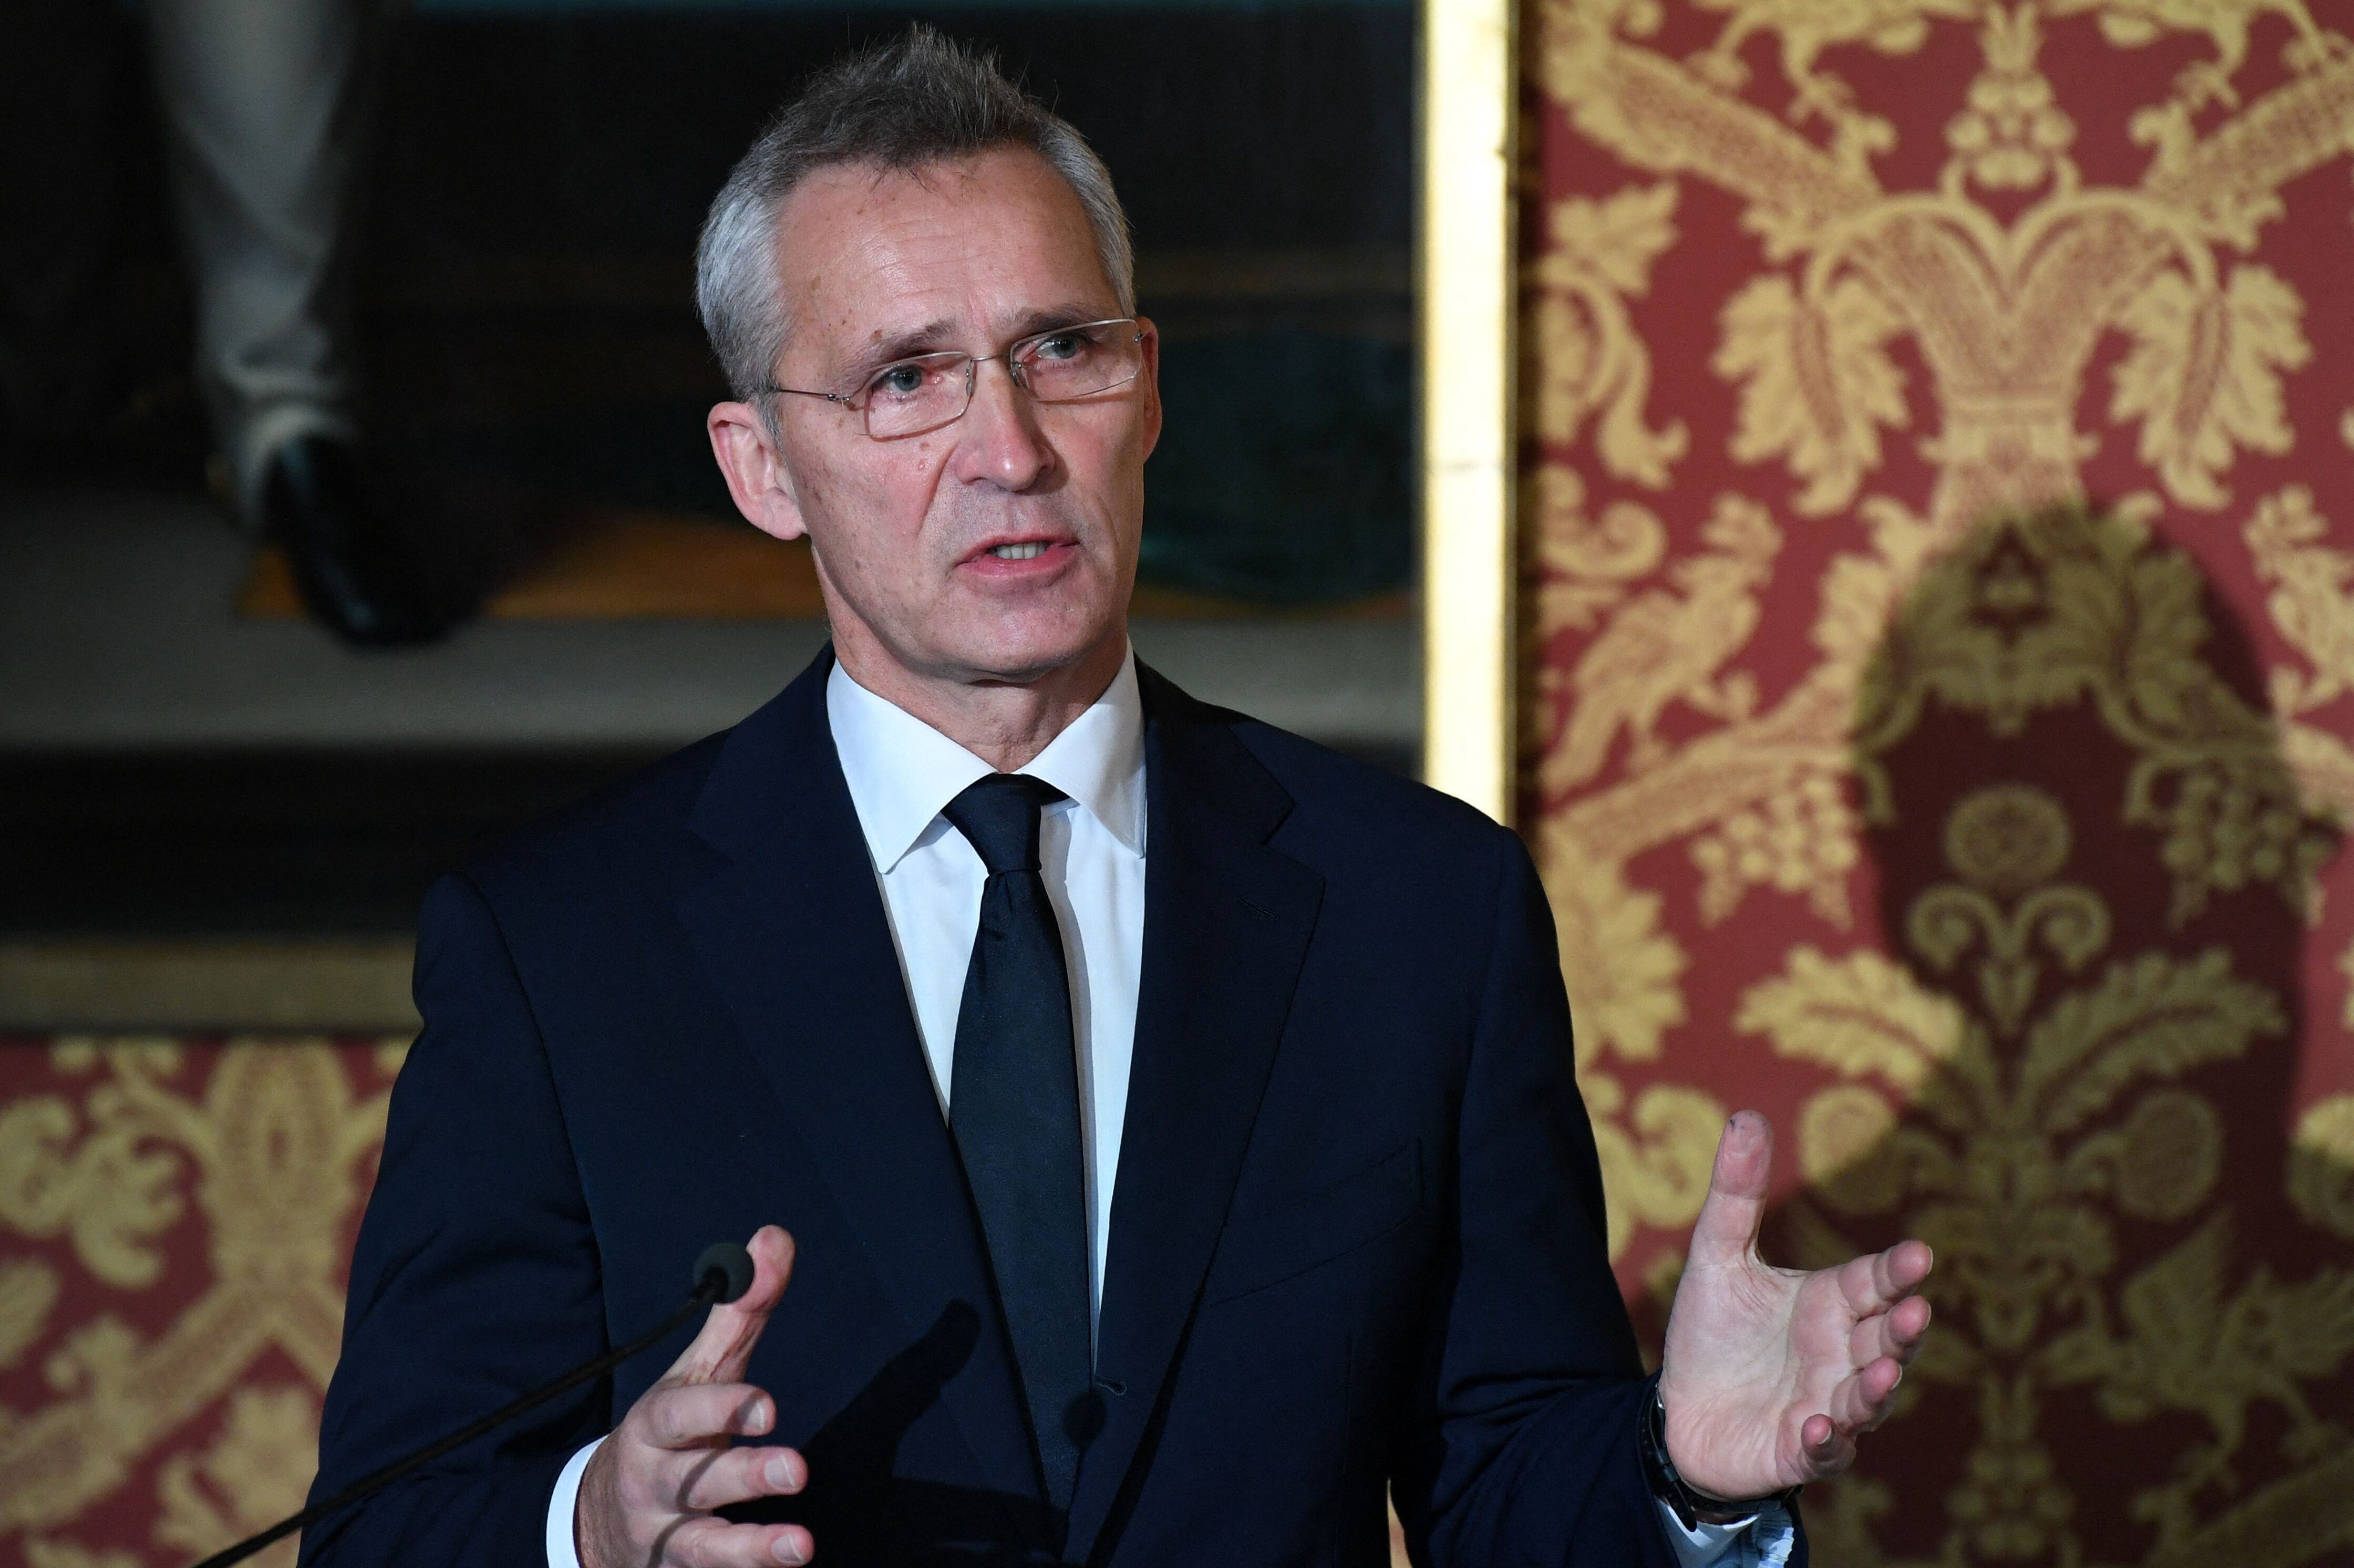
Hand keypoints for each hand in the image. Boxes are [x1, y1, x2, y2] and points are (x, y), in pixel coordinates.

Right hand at [576, 1226, 812, 1567]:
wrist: (598, 1516)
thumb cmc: (672, 1430)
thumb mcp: (700, 1371)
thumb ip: (741, 1311)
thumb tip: (776, 1236)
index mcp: (656, 1424)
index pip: (682, 1415)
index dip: (722, 1409)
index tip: (768, 1407)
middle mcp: (654, 1479)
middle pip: (696, 1479)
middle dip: (745, 1474)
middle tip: (797, 1469)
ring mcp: (664, 1533)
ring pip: (702, 1544)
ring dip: (751, 1548)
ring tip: (802, 1545)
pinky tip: (790, 1564)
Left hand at [1657, 1111, 1931, 1501]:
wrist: (1679, 1411)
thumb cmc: (1712, 1334)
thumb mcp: (1718, 1257)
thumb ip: (1737, 1194)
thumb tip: (1745, 1114)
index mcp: (1830, 1305)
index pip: (1874, 1283)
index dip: (1896, 1271)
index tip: (1920, 1255)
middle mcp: (1840, 1355)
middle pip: (1887, 1339)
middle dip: (1905, 1328)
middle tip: (1918, 1309)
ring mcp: (1828, 1406)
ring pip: (1868, 1397)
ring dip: (1878, 1387)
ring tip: (1885, 1369)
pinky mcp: (1802, 1452)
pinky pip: (1826, 1452)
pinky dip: (1829, 1442)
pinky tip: (1820, 1428)